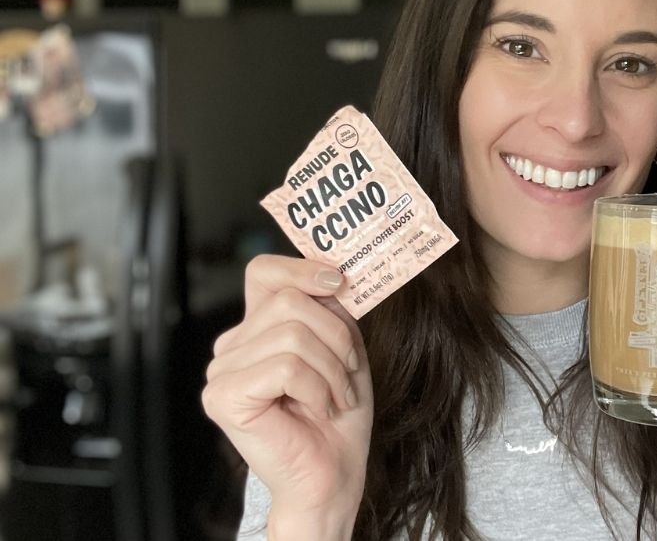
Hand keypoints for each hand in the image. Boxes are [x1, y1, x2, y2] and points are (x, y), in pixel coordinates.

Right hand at [202, 255, 372, 537]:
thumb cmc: (338, 415)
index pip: (264, 271)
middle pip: (289, 301)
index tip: (339, 281)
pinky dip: (318, 388)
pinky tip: (319, 410)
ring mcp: (222, 371)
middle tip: (348, 374)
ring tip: (335, 397)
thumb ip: (330, 309)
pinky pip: (286, 367)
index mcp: (256, 329)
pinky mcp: (224, 397)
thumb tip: (333, 275)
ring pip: (293, 335)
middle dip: (335, 336)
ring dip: (332, 369)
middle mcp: (232, 346)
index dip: (301, 267)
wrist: (333, 475)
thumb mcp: (343, 348)